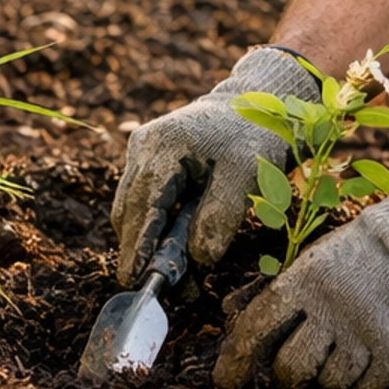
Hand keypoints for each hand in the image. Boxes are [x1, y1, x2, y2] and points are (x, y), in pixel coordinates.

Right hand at [110, 46, 309, 283]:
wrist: (258, 100)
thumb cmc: (255, 135)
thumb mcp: (247, 174)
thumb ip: (220, 216)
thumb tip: (197, 260)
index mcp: (163, 147)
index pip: (142, 209)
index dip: (139, 249)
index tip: (137, 282)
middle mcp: (143, 147)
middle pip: (129, 212)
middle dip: (143, 252)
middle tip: (168, 288)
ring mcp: (142, 151)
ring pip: (132, 209)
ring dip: (147, 242)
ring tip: (177, 273)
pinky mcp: (149, 158)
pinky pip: (143, 200)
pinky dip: (155, 225)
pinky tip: (175, 245)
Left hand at [212, 184, 388, 388]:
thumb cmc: (369, 248)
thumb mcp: (321, 256)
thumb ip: (291, 291)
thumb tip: (247, 324)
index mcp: (305, 280)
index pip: (256, 327)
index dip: (235, 360)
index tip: (226, 382)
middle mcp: (330, 310)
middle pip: (290, 368)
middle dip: (287, 377)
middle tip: (294, 374)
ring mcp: (363, 333)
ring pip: (327, 381)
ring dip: (327, 378)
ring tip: (339, 359)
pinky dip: (357, 388)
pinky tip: (361, 374)